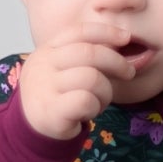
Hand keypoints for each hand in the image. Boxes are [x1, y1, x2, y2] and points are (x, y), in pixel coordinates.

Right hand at [17, 28, 136, 140]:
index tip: (127, 37)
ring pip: (92, 78)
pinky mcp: (51, 110)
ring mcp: (44, 87)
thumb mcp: (66, 69)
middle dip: (116, 61)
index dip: (107, 32)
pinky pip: (86, 100)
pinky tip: (89, 112)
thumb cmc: (59, 96)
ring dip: (106, 91)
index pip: (79, 32)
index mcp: (47, 49)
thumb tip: (121, 40)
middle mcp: (43, 64)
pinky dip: (96, 107)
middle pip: (89, 53)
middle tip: (128, 73)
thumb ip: (86, 55)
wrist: (34, 129)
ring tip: (100, 101)